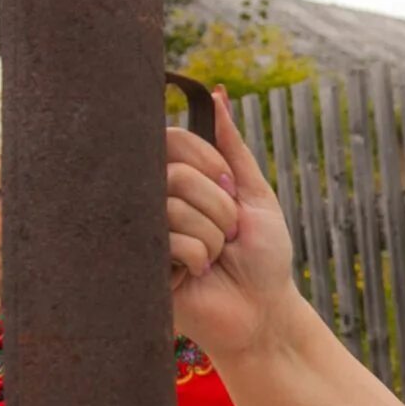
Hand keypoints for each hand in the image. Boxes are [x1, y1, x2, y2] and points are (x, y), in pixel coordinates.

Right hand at [167, 96, 299, 357]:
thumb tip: (218, 95)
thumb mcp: (256, 194)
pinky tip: (199, 275)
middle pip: (174, 174)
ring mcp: (144, 234)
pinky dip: (200, 257)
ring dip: (213, 235)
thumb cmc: (262, 257)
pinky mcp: (140, 265)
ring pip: (174, 208)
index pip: (170, 140)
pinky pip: (170, 241)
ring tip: (216, 257)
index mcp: (178, 181)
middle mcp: (154, 202)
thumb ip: (232, 147)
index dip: (207, 161)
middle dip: (218, 205)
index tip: (231, 189)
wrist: (264, 310)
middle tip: (229, 232)